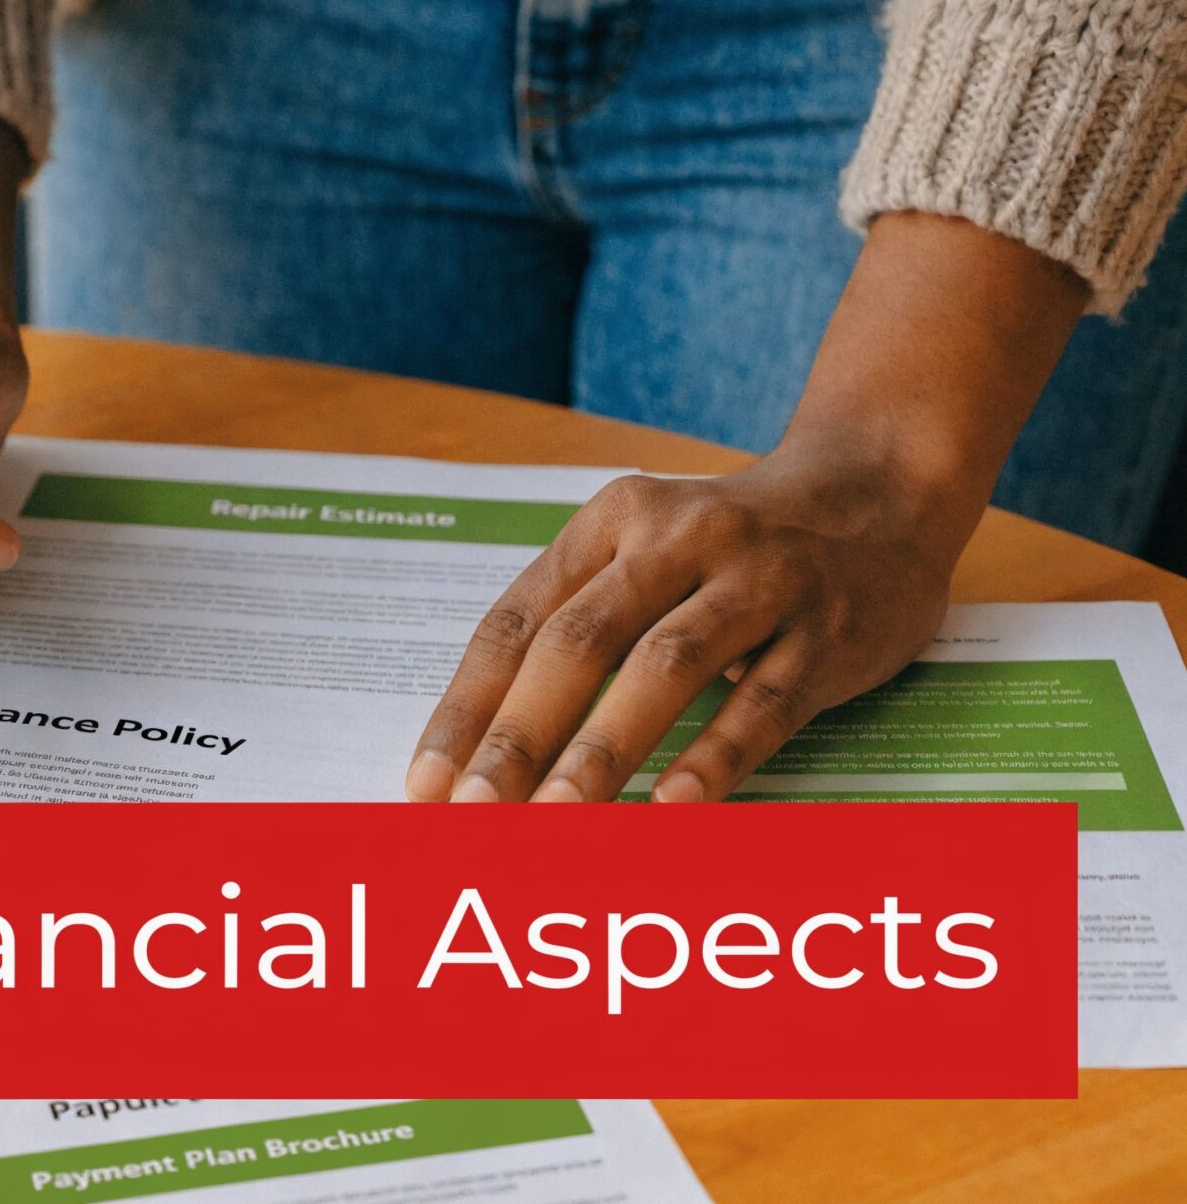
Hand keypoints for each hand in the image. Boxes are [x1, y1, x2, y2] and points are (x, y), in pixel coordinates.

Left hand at [403, 211, 1092, 803]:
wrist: (882, 487)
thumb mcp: (643, 550)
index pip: (517, 621)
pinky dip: (715, 755)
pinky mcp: (826, 631)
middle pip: (579, 644)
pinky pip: (765, 702)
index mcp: (611, 523)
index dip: (467, 705)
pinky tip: (672, 807)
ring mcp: (759, 583)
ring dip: (604, 749)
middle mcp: (679, 541)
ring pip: (666, 668)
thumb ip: (576, 624)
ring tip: (556, 821)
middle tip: (472, 812)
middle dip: (517, 736)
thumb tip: (485, 746)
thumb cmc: (731, 545)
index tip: (425, 781)